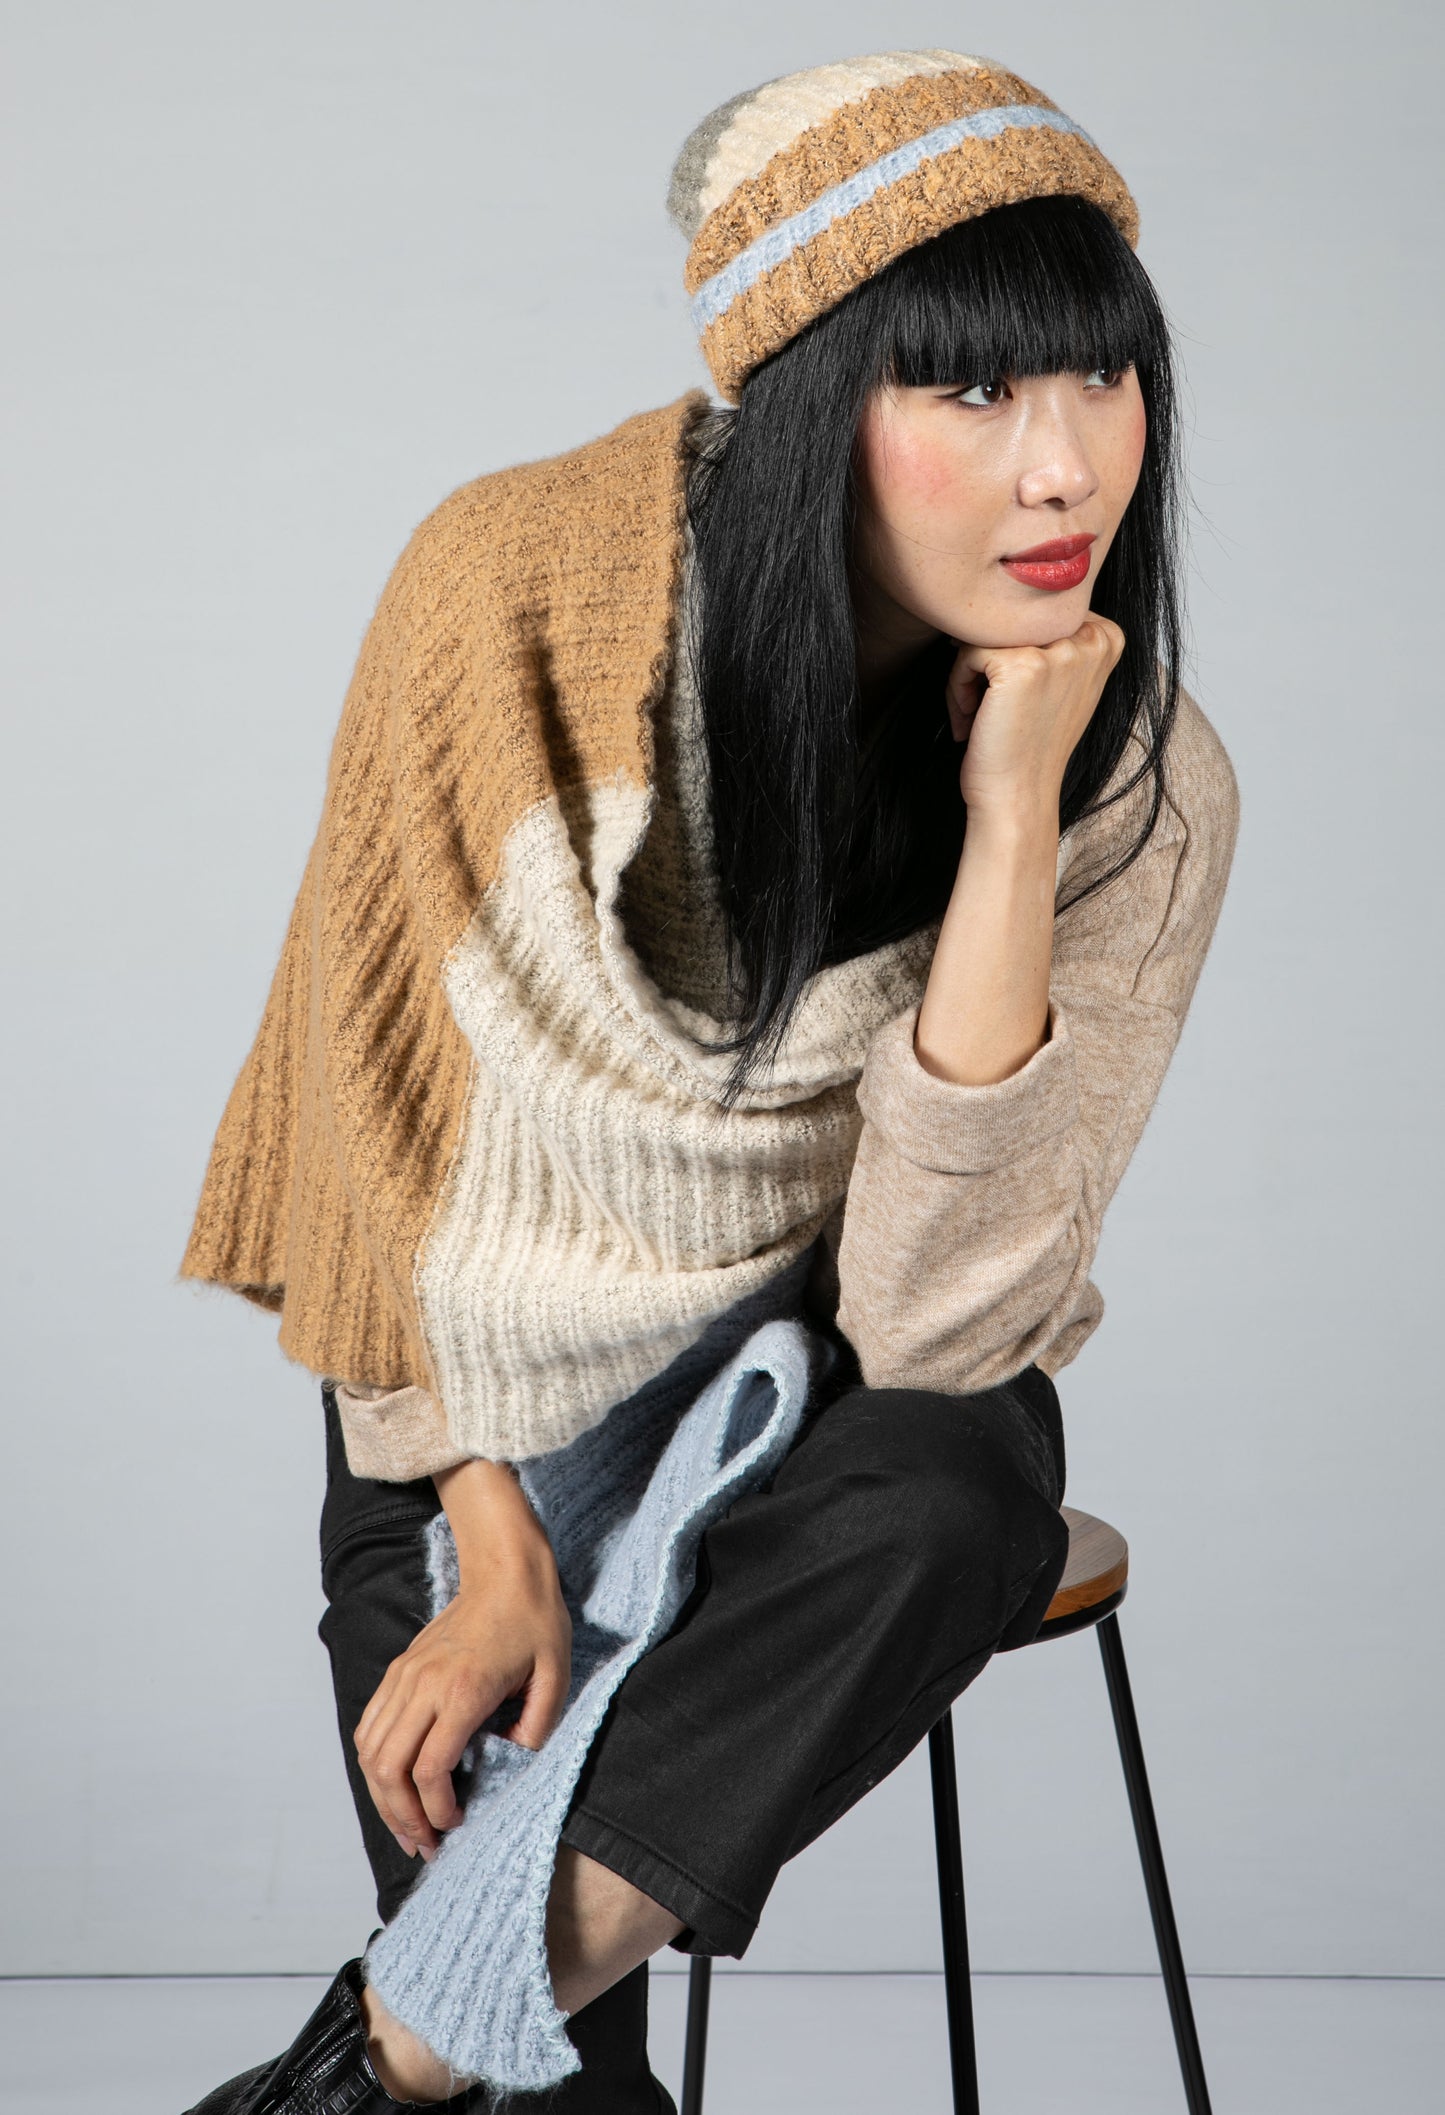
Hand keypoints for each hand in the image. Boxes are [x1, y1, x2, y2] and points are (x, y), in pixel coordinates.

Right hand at [353, 1466, 571, 1860]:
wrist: (505, 1570)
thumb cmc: (534, 1622)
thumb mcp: (555, 1675)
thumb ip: (537, 1726)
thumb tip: (515, 1766)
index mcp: (464, 1689)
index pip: (429, 1766)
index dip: (437, 1808)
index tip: (456, 1825)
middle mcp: (424, 1683)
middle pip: (389, 1767)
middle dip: (403, 1816)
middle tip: (425, 1845)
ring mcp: (405, 1675)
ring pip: (370, 1749)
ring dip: (382, 1796)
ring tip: (406, 1826)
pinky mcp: (399, 1670)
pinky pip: (369, 1725)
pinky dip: (374, 1763)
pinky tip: (393, 1784)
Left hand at [945, 616, 1124, 824]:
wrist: (1018, 798)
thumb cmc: (1029, 745)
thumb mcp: (1060, 684)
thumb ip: (1056, 638)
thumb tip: (1010, 594)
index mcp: (1108, 637)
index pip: (1036, 611)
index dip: (1013, 650)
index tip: (1011, 696)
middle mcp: (1091, 639)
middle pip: (1011, 619)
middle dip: (987, 661)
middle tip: (985, 708)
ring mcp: (1059, 651)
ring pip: (986, 633)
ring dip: (968, 676)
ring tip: (976, 715)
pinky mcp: (1022, 665)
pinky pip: (966, 651)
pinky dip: (956, 686)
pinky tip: (971, 721)